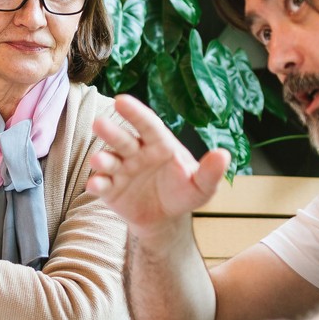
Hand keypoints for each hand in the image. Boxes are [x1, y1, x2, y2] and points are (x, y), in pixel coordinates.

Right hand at [87, 94, 230, 233]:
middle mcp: (136, 153)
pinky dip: (96, 183)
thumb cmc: (183, 194)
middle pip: (123, 139)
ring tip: (99, 160)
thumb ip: (210, 172)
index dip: (135, 112)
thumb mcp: (202, 187)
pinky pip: (101, 184)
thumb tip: (224, 154)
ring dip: (102, 158)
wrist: (165, 219)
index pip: (147, 125)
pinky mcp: (110, 189)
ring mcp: (121, 170)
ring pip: (108, 159)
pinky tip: (94, 184)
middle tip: (99, 123)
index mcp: (158, 144)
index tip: (121, 100)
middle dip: (111, 131)